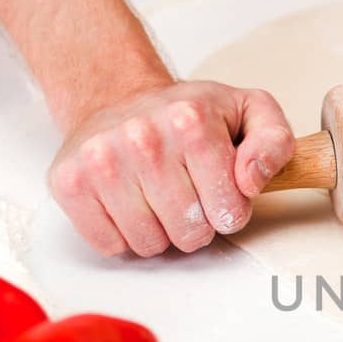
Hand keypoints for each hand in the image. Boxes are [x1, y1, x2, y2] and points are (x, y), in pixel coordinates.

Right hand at [47, 80, 294, 256]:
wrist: (121, 96)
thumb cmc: (189, 114)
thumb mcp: (249, 113)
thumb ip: (273, 143)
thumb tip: (251, 180)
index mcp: (191, 119)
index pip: (229, 210)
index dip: (230, 209)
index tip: (220, 189)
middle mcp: (141, 136)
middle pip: (190, 232)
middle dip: (197, 223)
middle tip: (188, 194)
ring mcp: (100, 159)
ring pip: (149, 244)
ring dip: (160, 231)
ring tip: (158, 197)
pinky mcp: (69, 181)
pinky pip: (110, 245)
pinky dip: (123, 235)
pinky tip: (128, 202)